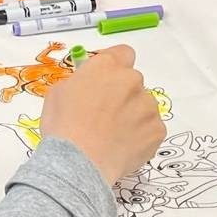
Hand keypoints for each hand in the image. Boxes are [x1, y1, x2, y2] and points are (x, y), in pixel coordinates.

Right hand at [38, 45, 166, 184]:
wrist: (79, 162)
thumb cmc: (62, 124)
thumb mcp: (59, 92)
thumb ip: (80, 82)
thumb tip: (88, 88)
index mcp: (107, 66)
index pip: (123, 54)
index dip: (116, 66)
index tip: (106, 81)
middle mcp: (131, 80)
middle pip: (133, 81)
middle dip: (122, 93)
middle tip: (106, 114)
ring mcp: (148, 106)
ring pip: (144, 105)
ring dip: (134, 114)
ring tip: (115, 135)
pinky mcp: (157, 130)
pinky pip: (152, 128)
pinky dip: (141, 136)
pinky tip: (124, 147)